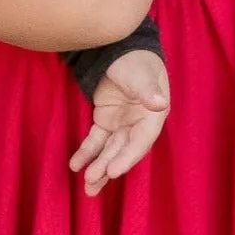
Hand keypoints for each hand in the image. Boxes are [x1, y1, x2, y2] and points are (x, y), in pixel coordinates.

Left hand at [70, 49, 169, 196]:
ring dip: (98, 167)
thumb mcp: (142, 74)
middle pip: (124, 151)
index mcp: (153, 116)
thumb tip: (159, 104)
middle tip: (93, 182)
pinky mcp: (105, 121)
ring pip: (109, 151)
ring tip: (87, 187)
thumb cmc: (136, 60)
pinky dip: (86, 153)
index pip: (141, 142)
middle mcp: (139, 125)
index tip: (113, 171)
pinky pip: (95, 141)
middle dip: (109, 167)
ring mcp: (121, 124)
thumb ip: (148, 90)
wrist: (120, 48)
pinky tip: (75, 165)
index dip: (128, 157)